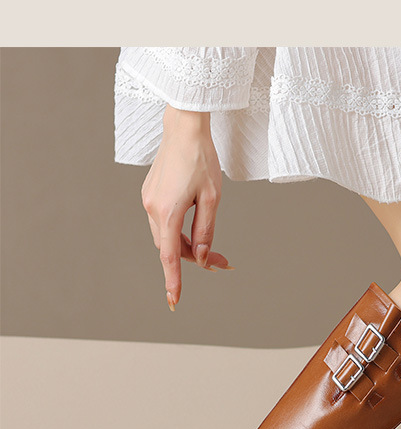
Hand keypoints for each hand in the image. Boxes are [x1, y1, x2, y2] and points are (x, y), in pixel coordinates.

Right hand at [141, 105, 232, 310]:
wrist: (183, 128)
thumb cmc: (201, 159)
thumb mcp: (212, 198)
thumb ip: (205, 231)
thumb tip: (199, 257)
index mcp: (167, 212)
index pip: (169, 256)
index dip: (173, 280)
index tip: (173, 301)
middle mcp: (152, 208)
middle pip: (171, 248)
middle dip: (194, 259)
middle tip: (223, 263)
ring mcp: (148, 201)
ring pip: (167, 237)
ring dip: (187, 247)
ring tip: (213, 251)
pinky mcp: (150, 194)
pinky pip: (164, 223)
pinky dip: (179, 232)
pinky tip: (195, 228)